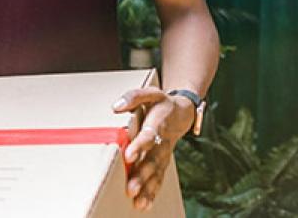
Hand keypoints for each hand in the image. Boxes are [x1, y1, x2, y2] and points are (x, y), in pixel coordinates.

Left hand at [111, 87, 195, 210]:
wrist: (181, 112)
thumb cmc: (159, 102)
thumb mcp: (148, 93)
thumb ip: (132, 97)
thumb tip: (116, 107)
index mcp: (158, 122)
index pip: (149, 135)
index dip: (140, 145)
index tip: (129, 156)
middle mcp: (163, 141)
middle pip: (153, 159)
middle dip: (143, 175)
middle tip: (131, 187)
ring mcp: (164, 153)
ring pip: (157, 172)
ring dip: (148, 187)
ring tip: (137, 201)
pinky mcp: (163, 162)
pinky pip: (159, 178)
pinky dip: (153, 192)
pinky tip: (143, 204)